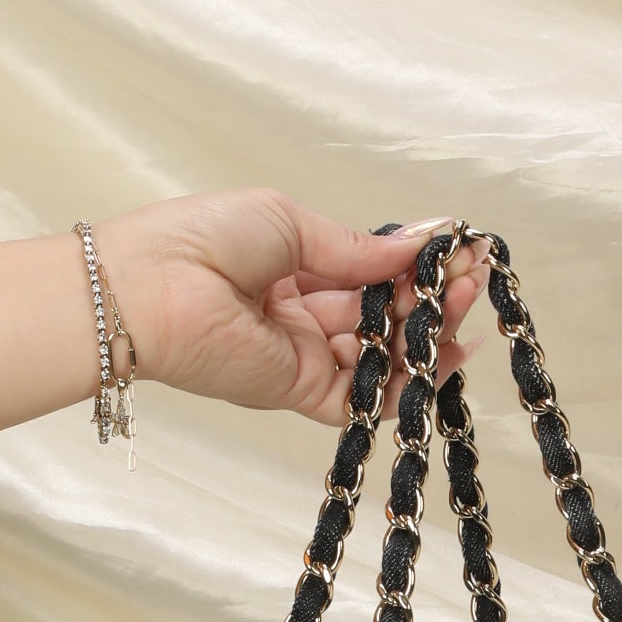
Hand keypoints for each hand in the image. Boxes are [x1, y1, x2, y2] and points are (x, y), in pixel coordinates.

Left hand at [87, 190, 489, 426]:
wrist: (151, 290)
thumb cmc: (205, 239)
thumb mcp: (290, 223)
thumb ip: (357, 248)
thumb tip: (423, 240)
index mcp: (295, 268)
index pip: (371, 273)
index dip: (417, 266)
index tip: (460, 253)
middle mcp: (304, 316)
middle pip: (385, 317)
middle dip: (432, 300)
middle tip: (471, 283)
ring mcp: (305, 358)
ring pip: (383, 358)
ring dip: (428, 338)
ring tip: (464, 312)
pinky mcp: (301, 394)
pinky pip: (364, 399)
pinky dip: (406, 386)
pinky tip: (442, 359)